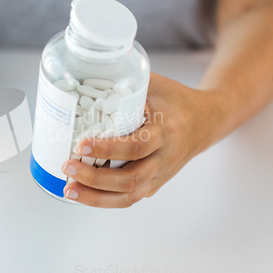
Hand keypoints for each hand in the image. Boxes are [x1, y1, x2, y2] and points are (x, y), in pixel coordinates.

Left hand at [62, 73, 219, 207]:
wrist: (205, 121)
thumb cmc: (175, 99)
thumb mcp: (154, 85)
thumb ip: (126, 82)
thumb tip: (86, 73)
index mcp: (165, 132)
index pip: (135, 146)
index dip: (107, 149)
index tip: (81, 145)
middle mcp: (163, 159)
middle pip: (130, 178)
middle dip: (95, 178)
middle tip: (67, 166)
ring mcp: (160, 175)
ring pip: (129, 195)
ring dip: (96, 196)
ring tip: (69, 189)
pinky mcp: (154, 184)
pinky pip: (129, 197)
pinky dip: (104, 199)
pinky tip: (83, 193)